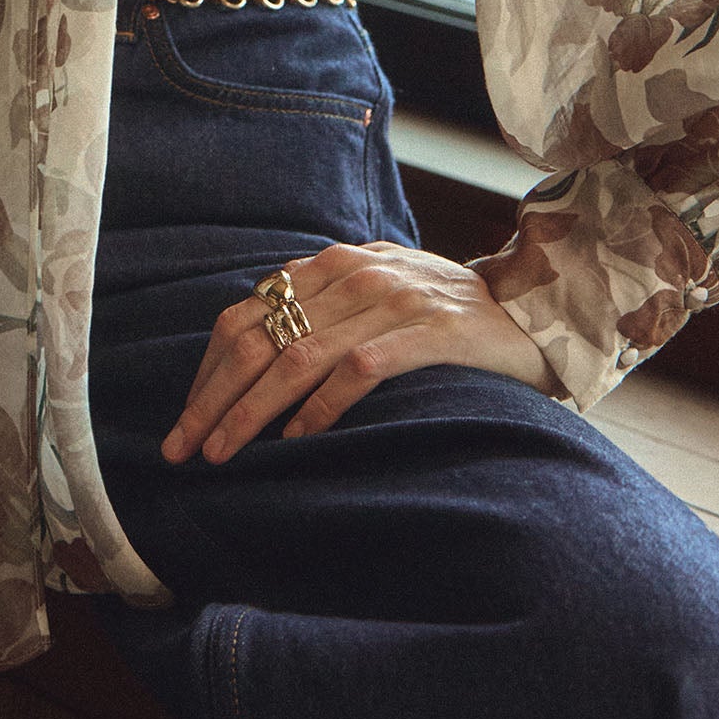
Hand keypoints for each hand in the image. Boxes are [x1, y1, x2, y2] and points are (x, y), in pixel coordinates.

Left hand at [159, 239, 555, 464]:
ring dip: (252, 410)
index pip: (246, 314)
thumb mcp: (376, 297)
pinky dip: (320, 407)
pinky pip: (358, 370)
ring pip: (297, 355)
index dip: (207, 371)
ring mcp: (392, 301)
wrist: (535, 311)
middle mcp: (355, 274)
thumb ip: (323, 310)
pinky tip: (298, 440)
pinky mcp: (428, 332)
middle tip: (184, 450)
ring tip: (225, 453)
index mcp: (333, 264)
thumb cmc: (444, 317)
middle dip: (213, 397)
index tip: (184, 421)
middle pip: (259, 336)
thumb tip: (252, 356)